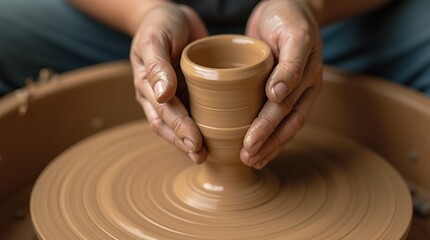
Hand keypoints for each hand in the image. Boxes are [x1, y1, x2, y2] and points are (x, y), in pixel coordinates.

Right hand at [131, 3, 207, 162]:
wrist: (172, 15)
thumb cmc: (160, 24)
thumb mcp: (155, 39)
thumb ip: (157, 65)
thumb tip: (162, 94)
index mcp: (147, 85)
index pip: (163, 113)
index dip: (179, 130)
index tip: (195, 143)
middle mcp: (159, 95)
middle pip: (169, 125)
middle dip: (185, 142)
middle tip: (202, 156)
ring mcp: (175, 94)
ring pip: (181, 123)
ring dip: (192, 140)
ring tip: (208, 155)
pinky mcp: (190, 90)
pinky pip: (196, 110)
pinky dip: (204, 123)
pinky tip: (218, 133)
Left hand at [241, 0, 322, 168]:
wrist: (289, 7)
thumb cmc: (288, 18)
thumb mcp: (293, 34)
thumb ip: (290, 63)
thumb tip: (278, 95)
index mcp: (306, 75)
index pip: (285, 107)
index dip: (267, 127)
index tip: (249, 143)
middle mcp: (304, 87)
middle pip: (284, 121)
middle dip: (266, 142)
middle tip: (246, 157)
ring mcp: (296, 90)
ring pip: (286, 125)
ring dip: (270, 145)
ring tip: (251, 161)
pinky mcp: (281, 89)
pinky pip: (280, 116)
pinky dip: (269, 134)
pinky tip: (257, 147)